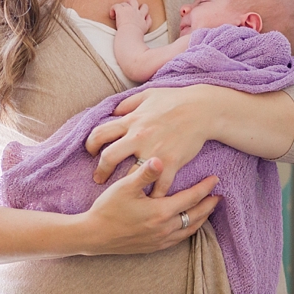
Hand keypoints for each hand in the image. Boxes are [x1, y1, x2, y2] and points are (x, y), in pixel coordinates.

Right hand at [81, 157, 219, 254]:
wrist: (93, 235)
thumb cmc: (108, 208)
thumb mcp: (125, 186)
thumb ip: (145, 173)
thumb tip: (160, 159)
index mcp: (160, 212)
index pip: (191, 198)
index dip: (205, 188)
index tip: (215, 179)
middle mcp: (164, 229)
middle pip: (195, 216)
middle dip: (209, 205)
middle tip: (219, 196)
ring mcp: (159, 240)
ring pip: (189, 230)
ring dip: (201, 219)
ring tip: (208, 210)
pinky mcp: (153, 247)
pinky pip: (179, 239)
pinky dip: (189, 230)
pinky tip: (188, 225)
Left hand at [86, 86, 220, 196]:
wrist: (203, 109)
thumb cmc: (176, 99)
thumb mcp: (148, 94)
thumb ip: (128, 103)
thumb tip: (113, 111)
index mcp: (132, 121)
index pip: (100, 134)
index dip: (90, 145)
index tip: (91, 152)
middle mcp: (139, 137)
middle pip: (108, 158)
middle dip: (100, 171)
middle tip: (99, 178)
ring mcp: (155, 152)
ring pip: (130, 176)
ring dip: (125, 187)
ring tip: (124, 192)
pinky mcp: (171, 163)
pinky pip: (158, 186)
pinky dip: (154, 195)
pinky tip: (150, 199)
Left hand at [110, 0, 150, 32]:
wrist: (131, 34)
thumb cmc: (137, 34)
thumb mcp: (146, 28)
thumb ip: (148, 21)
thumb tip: (149, 16)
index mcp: (141, 15)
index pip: (144, 7)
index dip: (141, 8)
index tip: (137, 13)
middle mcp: (135, 11)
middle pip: (134, 1)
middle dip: (129, 3)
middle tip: (125, 9)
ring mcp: (128, 9)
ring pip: (124, 2)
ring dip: (120, 7)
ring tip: (117, 13)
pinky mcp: (120, 10)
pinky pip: (116, 6)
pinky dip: (113, 9)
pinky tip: (112, 16)